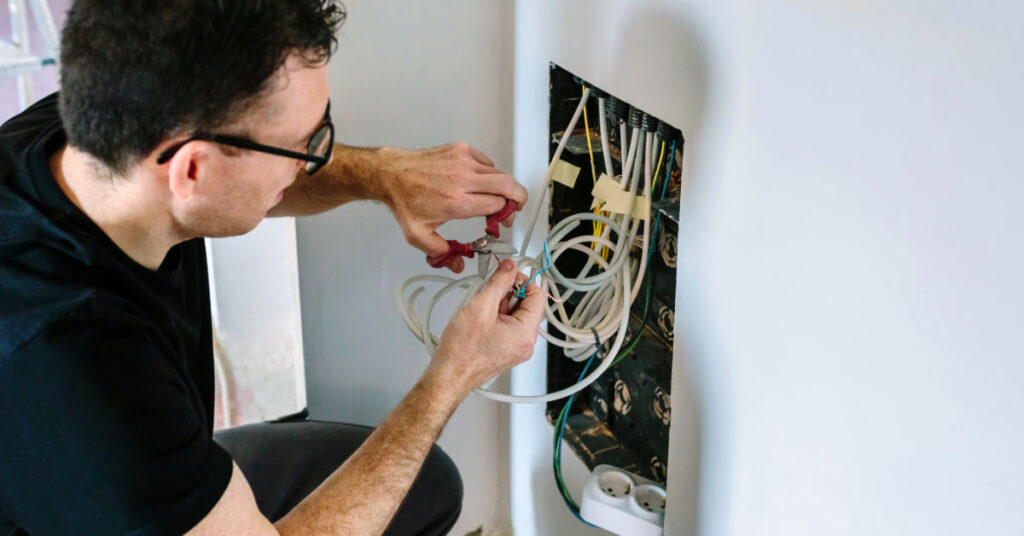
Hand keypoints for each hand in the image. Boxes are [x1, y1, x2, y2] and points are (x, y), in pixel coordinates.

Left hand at [379, 143, 527, 273]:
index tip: (499, 223)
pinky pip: (487, 162)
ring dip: (503, 187)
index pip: (497, 206)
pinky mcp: (462, 149)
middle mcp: (463, 179)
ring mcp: (464, 161)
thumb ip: (442, 252)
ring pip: (500, 174)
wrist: (391, 174)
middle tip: (514, 208)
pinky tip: (479, 183)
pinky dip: (489, 173)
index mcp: (456, 202)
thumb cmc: (405, 200)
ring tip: (494, 197)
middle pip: (508, 186)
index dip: (503, 216)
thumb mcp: (419, 235)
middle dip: (517, 199)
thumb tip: (458, 264)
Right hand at [427, 259, 545, 395]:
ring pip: (514, 315)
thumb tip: (510, 266)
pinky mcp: (505, 351)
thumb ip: (499, 282)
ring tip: (479, 311)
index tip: (506, 275)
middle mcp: (526, 343)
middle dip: (507, 294)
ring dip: (498, 306)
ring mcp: (516, 349)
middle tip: (487, 295)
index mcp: (526, 333)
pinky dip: (494, 318)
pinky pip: (507, 326)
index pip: (538, 296)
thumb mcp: (480, 307)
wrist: (448, 376)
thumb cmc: (461, 351)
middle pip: (526, 305)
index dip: (522, 281)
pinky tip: (478, 320)